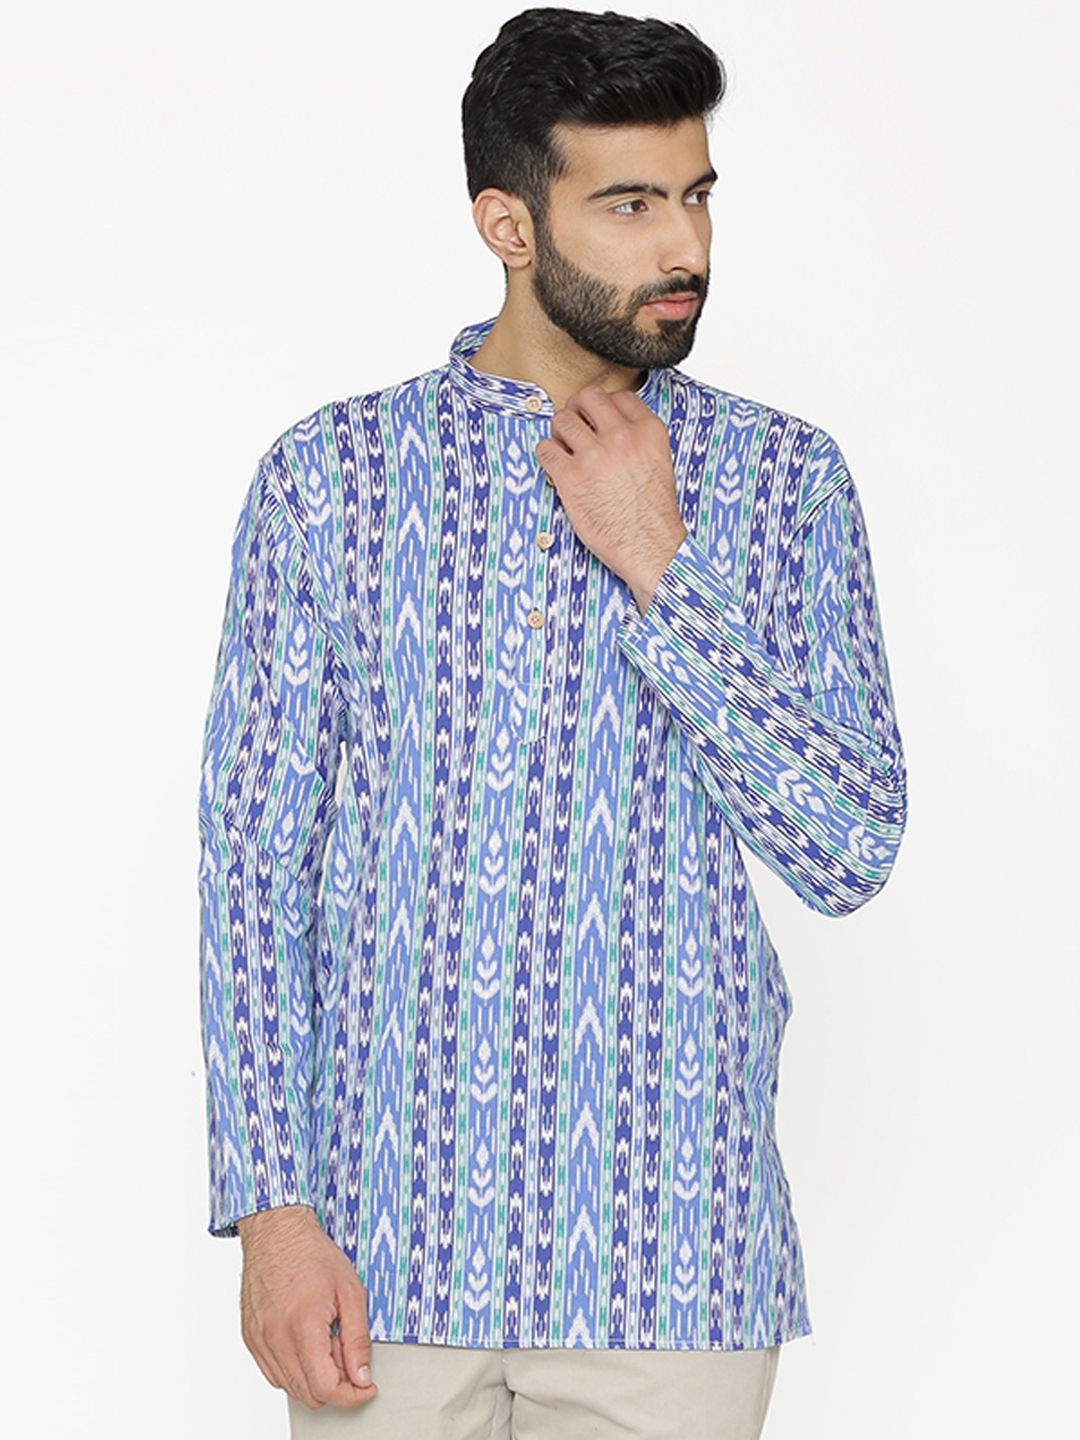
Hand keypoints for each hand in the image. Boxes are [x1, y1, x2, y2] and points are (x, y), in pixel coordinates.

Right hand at [237, 1203, 377, 1409]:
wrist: (276, 1232)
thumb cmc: (311, 1254)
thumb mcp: (350, 1291)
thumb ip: (357, 1339)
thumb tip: (362, 1376)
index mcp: (303, 1327)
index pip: (326, 1388)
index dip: (352, 1395)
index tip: (365, 1387)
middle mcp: (276, 1339)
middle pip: (308, 1394)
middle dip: (335, 1382)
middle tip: (345, 1351)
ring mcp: (260, 1341)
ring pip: (290, 1387)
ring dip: (314, 1376)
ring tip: (325, 1340)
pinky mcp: (251, 1339)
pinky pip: (273, 1373)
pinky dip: (294, 1368)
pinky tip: (306, 1341)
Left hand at [535, 382, 687, 613]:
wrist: (649, 546)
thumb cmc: (653, 513)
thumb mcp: (659, 462)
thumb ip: (638, 438)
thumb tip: (611, 426)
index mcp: (648, 431)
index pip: (617, 396)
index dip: (602, 406)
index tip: (596, 417)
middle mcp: (622, 437)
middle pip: (587, 397)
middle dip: (577, 409)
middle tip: (574, 424)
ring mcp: (595, 455)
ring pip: (562, 420)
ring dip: (559, 433)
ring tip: (565, 450)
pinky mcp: (571, 477)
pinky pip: (546, 449)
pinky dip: (546, 455)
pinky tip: (556, 466)